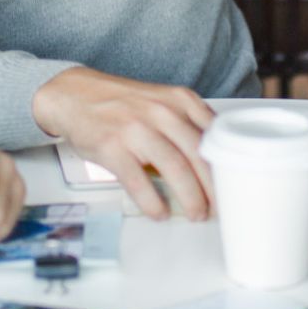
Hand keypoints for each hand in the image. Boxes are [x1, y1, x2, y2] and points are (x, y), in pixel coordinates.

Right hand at [33, 67, 214, 220]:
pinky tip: (160, 213)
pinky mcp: (113, 147)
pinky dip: (152, 202)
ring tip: (197, 214)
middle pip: (199, 155)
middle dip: (213, 187)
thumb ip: (187, 123)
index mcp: (179, 100)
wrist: (74, 94)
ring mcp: (136, 129)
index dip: (226, 164)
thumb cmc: (122, 103)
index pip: (214, 135)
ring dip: (190, 197)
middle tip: (219, 208)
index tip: (232, 184)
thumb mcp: (161, 100)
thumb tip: (212, 160)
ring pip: (175, 168)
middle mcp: (161, 111)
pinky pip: (138, 181)